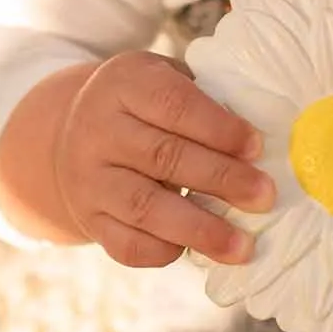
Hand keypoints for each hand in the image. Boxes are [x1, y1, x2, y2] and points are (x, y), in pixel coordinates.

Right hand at [0, 50, 275, 265]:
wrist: (67, 135)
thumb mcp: (163, 79)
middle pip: (164, 157)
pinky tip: (196, 250)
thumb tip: (265, 142)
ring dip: (200, 229)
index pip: (173, 104)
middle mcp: (98, 130)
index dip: (218, 127)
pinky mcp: (90, 220)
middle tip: (265, 196)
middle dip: (222, 179)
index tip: (257, 147)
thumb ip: (205, 101)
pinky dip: (164, 251)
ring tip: (242, 246)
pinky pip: (126, 244)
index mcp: (125, 84)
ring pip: (145, 207)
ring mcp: (89, 179)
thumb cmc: (142, 106)